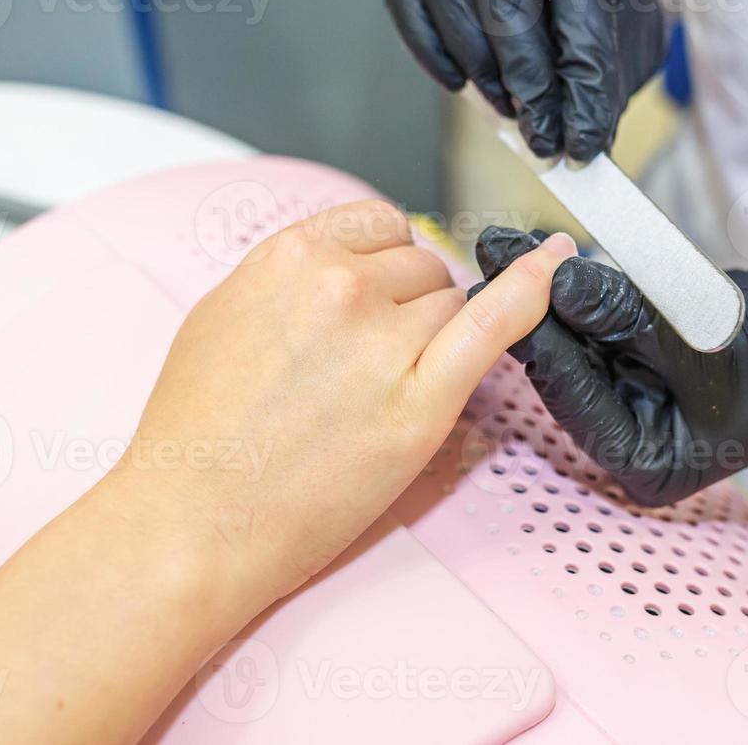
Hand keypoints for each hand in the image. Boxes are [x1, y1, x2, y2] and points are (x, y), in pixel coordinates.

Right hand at [112, 203, 577, 604]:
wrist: (191, 521)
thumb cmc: (197, 433)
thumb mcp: (225, 314)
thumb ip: (292, 275)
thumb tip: (352, 260)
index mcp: (289, 256)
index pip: (380, 226)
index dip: (384, 265)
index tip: (376, 297)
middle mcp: (341, 285)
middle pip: (421, 267)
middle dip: (406, 307)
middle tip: (363, 367)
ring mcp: (385, 342)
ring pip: (452, 303)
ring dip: (434, 339)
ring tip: (373, 395)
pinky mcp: (423, 402)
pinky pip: (493, 324)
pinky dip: (531, 291)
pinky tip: (556, 266)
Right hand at [386, 0, 666, 160]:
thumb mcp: (633, 36)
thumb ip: (608, 84)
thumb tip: (579, 144)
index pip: (577, 0)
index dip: (581, 81)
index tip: (583, 142)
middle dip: (523, 73)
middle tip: (542, 133)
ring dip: (475, 62)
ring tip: (508, 109)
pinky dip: (426, 45)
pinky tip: (459, 84)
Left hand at [476, 227, 747, 506]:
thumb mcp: (717, 343)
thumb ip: (633, 318)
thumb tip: (556, 283)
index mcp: (645, 461)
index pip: (569, 392)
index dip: (532, 329)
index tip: (498, 272)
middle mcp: (635, 434)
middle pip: (564, 363)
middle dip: (532, 305)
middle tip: (494, 243)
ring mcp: (643, 394)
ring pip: (579, 336)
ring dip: (553, 289)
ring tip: (512, 238)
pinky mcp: (653, 353)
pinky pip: (608, 317)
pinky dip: (591, 285)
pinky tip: (559, 250)